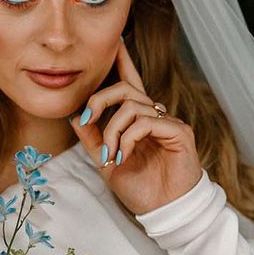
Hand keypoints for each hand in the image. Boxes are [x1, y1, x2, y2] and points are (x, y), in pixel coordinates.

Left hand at [71, 39, 202, 214]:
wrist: (163, 211)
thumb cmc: (140, 188)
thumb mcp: (107, 161)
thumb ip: (92, 139)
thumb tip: (74, 116)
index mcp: (138, 120)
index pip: (129, 83)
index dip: (122, 61)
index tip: (114, 43)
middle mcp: (154, 116)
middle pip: (124, 88)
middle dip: (98, 101)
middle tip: (86, 122)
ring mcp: (168, 122)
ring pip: (132, 106)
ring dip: (112, 130)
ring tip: (111, 155)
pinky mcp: (179, 132)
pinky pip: (147, 122)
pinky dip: (129, 138)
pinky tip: (125, 156)